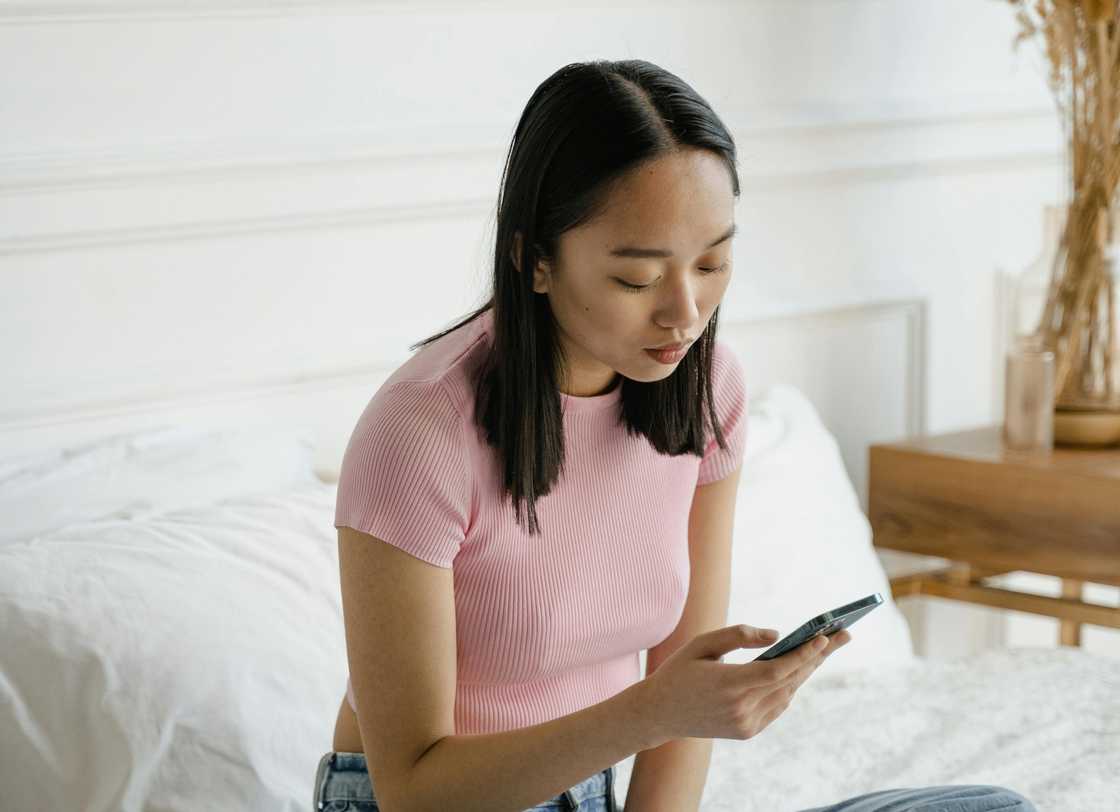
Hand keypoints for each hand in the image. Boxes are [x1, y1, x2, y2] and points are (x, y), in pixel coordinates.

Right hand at [639, 623, 850, 744]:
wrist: (660, 713)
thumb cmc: (679, 671)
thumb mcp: (703, 644)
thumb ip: (739, 636)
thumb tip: (777, 635)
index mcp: (730, 685)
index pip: (779, 670)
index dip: (805, 654)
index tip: (825, 637)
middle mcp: (742, 709)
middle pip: (791, 680)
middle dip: (819, 657)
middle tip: (844, 636)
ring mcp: (747, 724)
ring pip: (787, 694)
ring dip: (806, 671)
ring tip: (825, 648)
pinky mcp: (748, 731)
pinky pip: (778, 706)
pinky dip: (789, 686)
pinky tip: (798, 669)